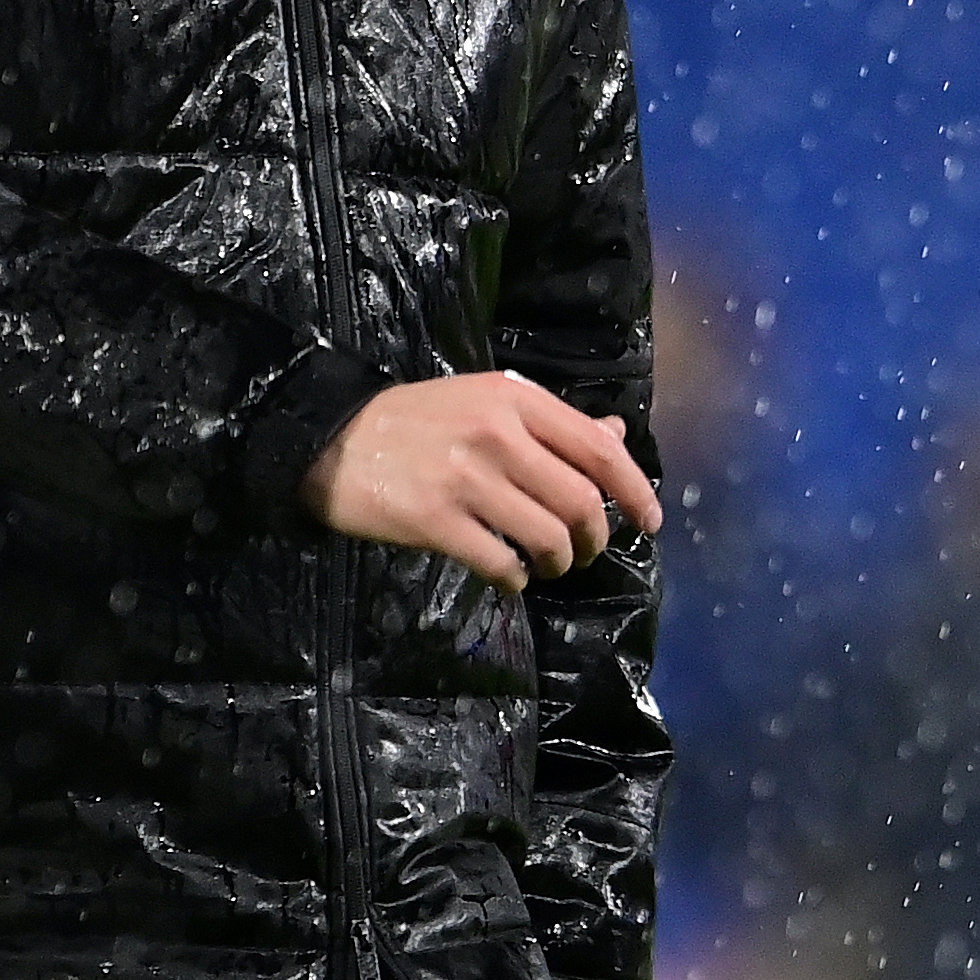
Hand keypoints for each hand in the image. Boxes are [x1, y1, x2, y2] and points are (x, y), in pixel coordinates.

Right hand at [300, 371, 659, 591]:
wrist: (329, 438)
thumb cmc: (416, 420)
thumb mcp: (485, 403)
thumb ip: (551, 423)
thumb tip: (615, 435)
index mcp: (515, 399)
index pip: (598, 449)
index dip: (634, 490)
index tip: (649, 522)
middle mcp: (498, 434)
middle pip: (579, 500)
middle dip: (595, 537)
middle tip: (586, 552)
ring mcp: (466, 478)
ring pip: (548, 537)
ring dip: (559, 563)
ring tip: (548, 566)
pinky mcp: (435, 521)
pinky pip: (501, 563)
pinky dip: (517, 580)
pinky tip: (510, 577)